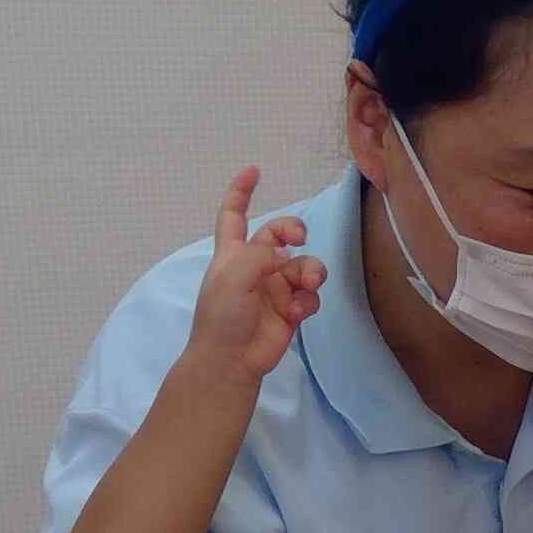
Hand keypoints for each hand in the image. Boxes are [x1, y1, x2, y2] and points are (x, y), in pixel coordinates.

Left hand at [188, 166, 327, 380]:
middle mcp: (255, 266)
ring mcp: (275, 288)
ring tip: (307, 284)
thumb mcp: (233, 277)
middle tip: (299, 238)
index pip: (234, 215)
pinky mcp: (292, 309)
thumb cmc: (222, 316)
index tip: (253, 171)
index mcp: (232, 254)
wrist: (232, 361)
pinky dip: (307, 301)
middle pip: (280, 234)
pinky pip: (309, 295)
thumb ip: (259, 256)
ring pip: (303, 265)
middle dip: (294, 230)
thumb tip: (285, 257)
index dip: (241, 192)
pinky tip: (295, 313)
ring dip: (310, 271)